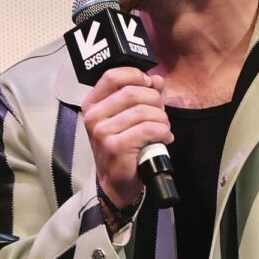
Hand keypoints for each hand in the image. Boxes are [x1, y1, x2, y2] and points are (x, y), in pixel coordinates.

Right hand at [81, 68, 171, 208]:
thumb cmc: (122, 147)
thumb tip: (156, 79)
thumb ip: (141, 94)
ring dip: (162, 119)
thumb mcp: (127, 117)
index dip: (136, 76)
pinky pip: (148, 129)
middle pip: (133, 92)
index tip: (149, 85)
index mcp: (93, 104)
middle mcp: (94, 116)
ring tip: (163, 128)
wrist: (116, 182)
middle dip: (155, 101)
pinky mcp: (116, 146)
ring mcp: (102, 132)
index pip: (112, 76)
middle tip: (160, 114)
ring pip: (143, 111)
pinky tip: (165, 138)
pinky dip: (163, 132)